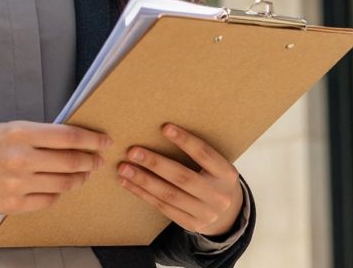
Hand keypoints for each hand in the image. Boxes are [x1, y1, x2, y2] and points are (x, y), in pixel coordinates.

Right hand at [0, 121, 111, 214]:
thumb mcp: (9, 128)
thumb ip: (39, 134)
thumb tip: (73, 140)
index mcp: (20, 132)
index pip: (68, 136)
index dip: (91, 139)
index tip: (104, 141)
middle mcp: (21, 158)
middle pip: (71, 161)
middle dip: (90, 160)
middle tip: (97, 159)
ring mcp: (18, 184)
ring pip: (63, 183)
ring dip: (79, 178)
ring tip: (83, 174)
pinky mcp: (14, 205)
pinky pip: (48, 200)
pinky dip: (59, 193)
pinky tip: (60, 187)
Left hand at [115, 123, 243, 237]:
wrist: (228, 215)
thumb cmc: (214, 180)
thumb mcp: (216, 167)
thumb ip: (197, 154)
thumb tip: (163, 129)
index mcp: (226, 174)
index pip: (205, 154)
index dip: (185, 141)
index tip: (164, 127)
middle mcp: (218, 195)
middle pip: (183, 177)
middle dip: (155, 163)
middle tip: (132, 151)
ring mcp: (205, 213)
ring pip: (169, 195)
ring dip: (143, 180)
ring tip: (124, 168)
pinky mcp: (191, 224)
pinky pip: (162, 207)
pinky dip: (143, 194)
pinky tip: (128, 183)